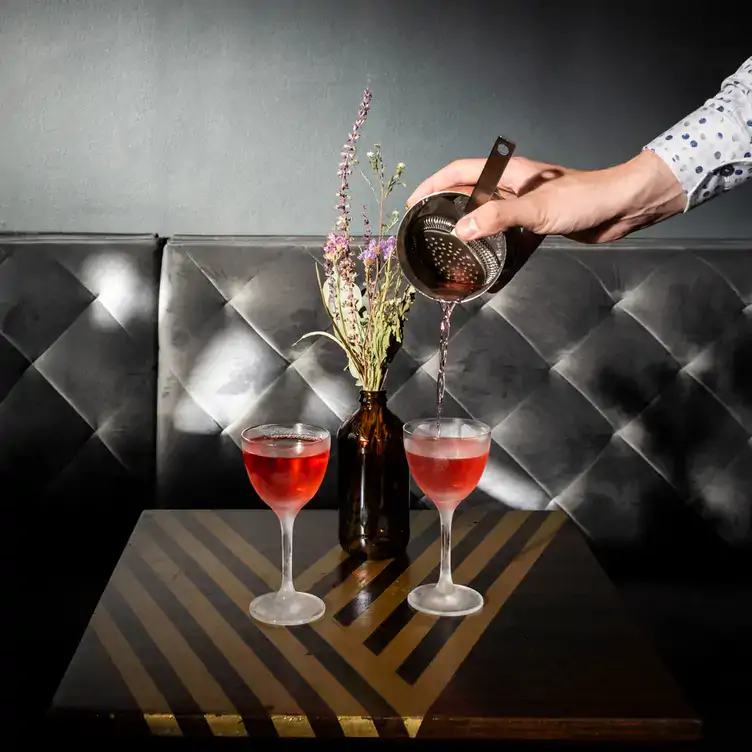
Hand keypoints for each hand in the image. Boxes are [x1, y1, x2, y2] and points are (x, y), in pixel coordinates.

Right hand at [407, 151, 686, 243]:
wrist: (622, 207)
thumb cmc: (582, 199)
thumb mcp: (535, 209)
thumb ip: (497, 218)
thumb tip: (460, 230)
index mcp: (508, 173)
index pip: (459, 171)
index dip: (433, 184)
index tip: (414, 203)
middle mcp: (513, 186)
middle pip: (469, 192)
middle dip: (446, 206)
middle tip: (426, 227)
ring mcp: (525, 205)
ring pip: (487, 214)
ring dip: (469, 227)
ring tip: (450, 246)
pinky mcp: (537, 223)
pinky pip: (507, 233)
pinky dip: (495, 245)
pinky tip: (488, 263)